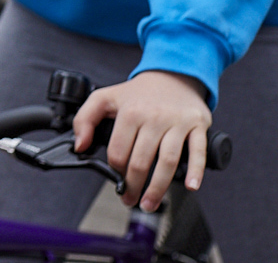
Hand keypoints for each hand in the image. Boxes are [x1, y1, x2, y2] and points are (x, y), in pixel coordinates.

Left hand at [72, 70, 211, 210]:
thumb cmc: (139, 93)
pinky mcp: (197, 125)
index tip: (116, 181)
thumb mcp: (105, 97)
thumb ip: (84, 118)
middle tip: (130, 200)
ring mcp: (177, 122)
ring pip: (168, 161)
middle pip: (142, 161)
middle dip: (133, 186)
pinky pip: (198, 151)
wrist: (173, 74)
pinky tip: (191, 186)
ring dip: (158, 187)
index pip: (119, 151)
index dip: (115, 171)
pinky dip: (196, 171)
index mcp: (130, 112)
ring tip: (150, 203)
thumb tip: (80, 146)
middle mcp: (154, 117)